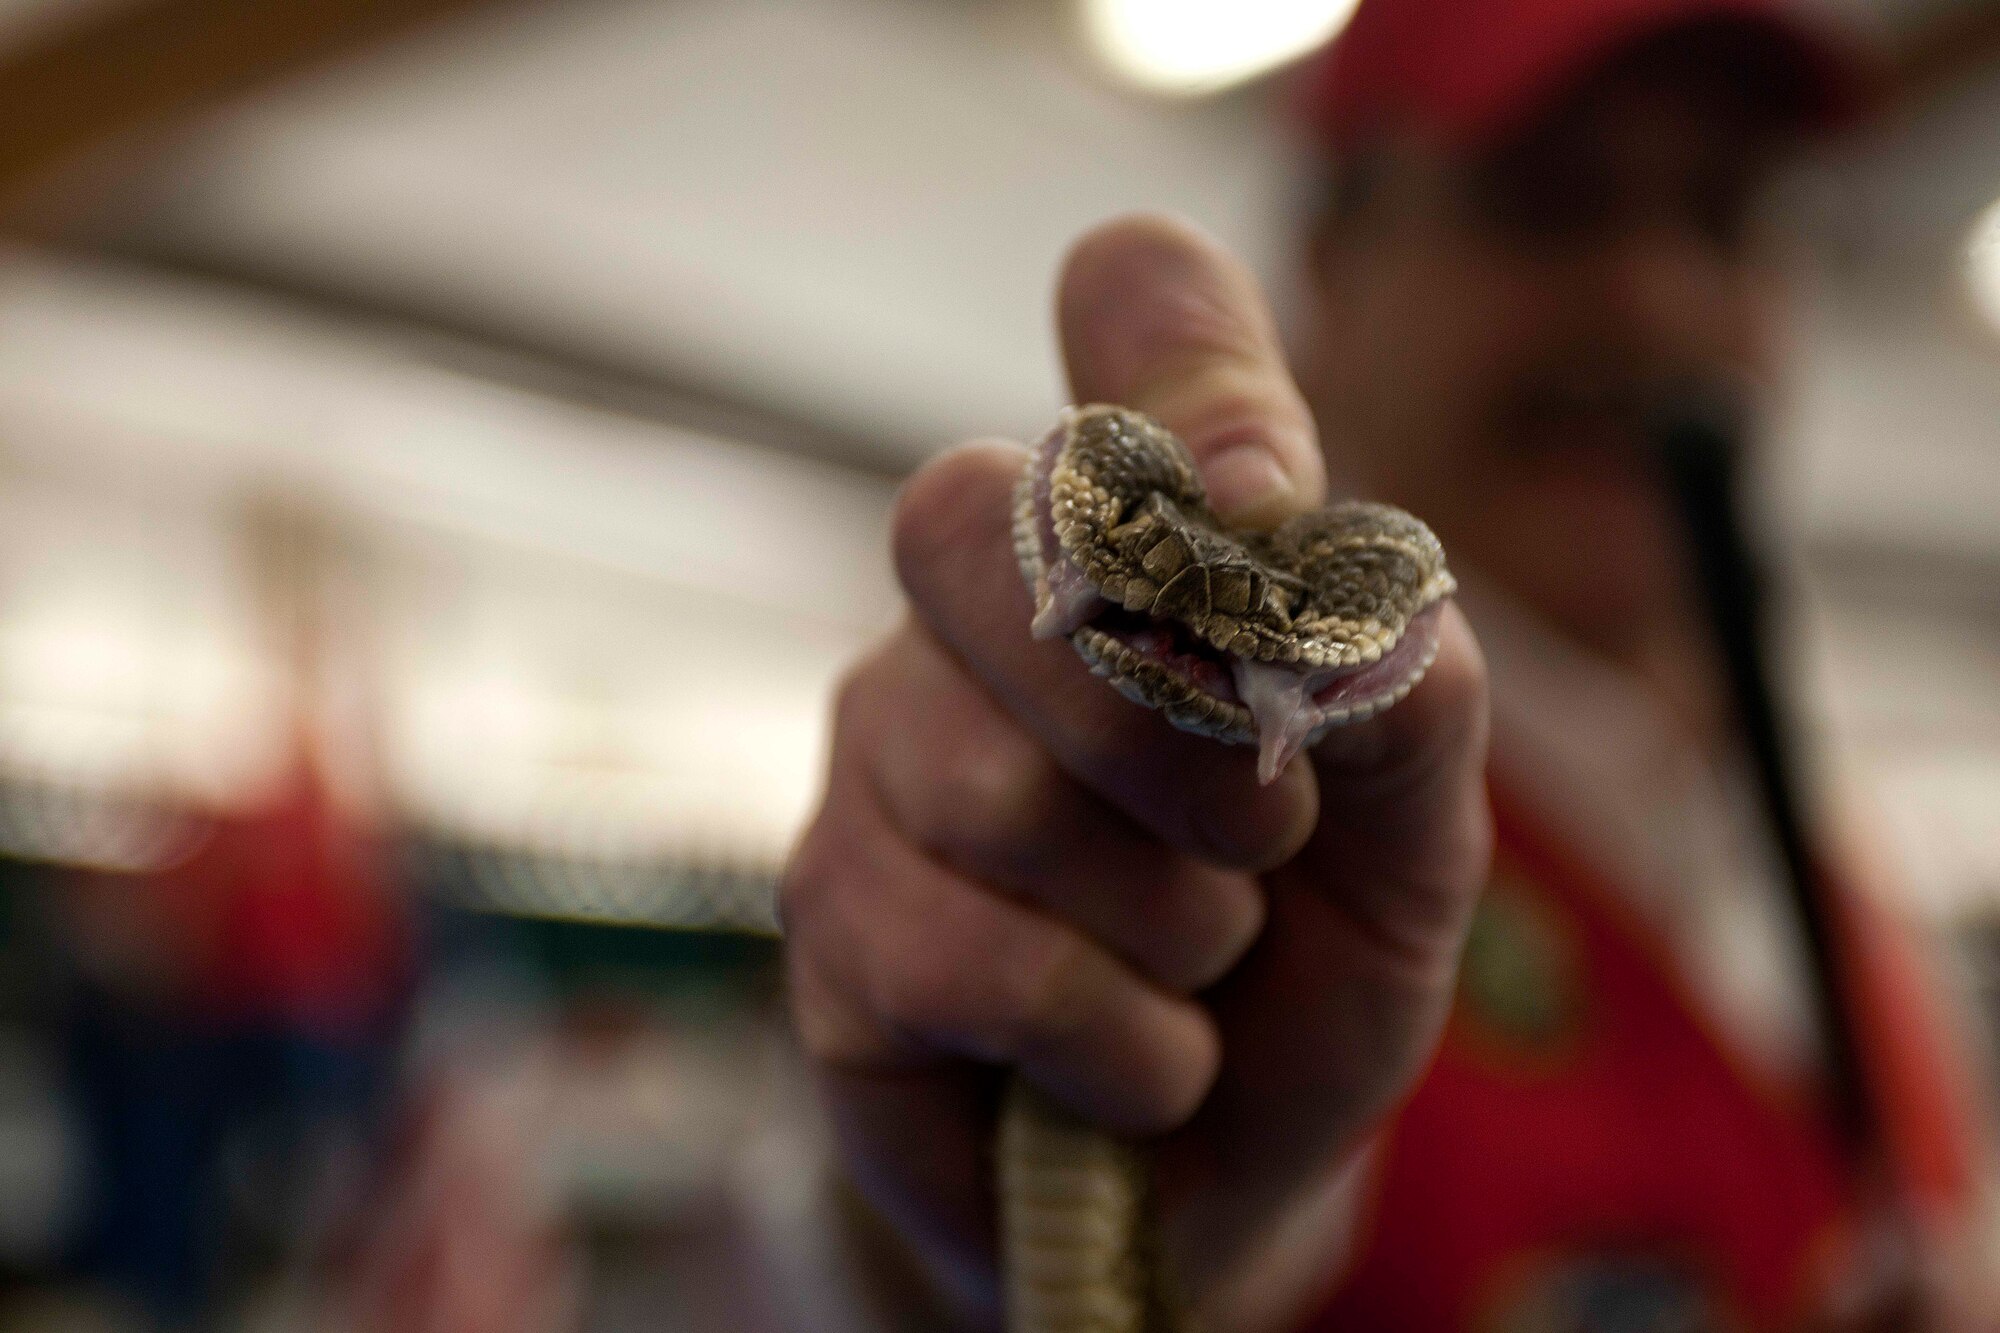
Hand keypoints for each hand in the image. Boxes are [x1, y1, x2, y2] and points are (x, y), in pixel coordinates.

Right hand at [779, 215, 1491, 1328]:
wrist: (1213, 1165)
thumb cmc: (1310, 964)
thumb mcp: (1417, 841)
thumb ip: (1410, 699)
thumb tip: (1331, 591)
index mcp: (1148, 536)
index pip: (1132, 310)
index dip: (1183, 366)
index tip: (1265, 500)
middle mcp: (982, 606)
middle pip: (967, 520)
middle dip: (1168, 723)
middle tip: (1266, 838)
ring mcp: (880, 751)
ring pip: (992, 781)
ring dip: (1168, 918)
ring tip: (1204, 964)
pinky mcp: (828, 912)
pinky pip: (958, 952)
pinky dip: (1109, 1037)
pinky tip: (1138, 1058)